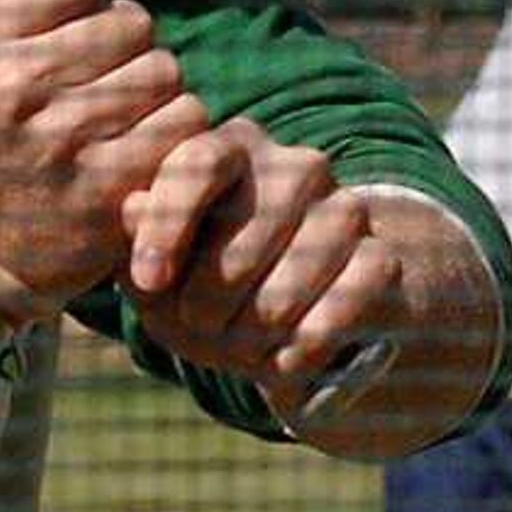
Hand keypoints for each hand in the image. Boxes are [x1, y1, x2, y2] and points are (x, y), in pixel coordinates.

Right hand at [0, 0, 206, 307]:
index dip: (86, 4)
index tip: (68, 41)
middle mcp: (9, 88)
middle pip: (131, 23)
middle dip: (129, 49)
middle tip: (103, 84)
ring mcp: (59, 142)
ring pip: (164, 72)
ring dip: (157, 91)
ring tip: (125, 116)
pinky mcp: (106, 191)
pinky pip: (182, 127)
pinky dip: (175, 134)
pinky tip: (145, 148)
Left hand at [119, 120, 391, 395]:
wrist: (290, 332)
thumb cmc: (203, 292)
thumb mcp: (156, 277)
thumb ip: (133, 241)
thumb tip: (129, 206)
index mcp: (228, 151)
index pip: (198, 161)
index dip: (169, 222)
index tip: (149, 281)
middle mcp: (293, 166)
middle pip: (242, 233)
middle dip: (210, 301)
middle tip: (202, 327)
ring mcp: (344, 207)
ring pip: (295, 273)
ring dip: (258, 330)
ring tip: (242, 347)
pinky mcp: (381, 258)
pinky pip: (344, 303)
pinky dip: (308, 344)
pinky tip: (285, 361)